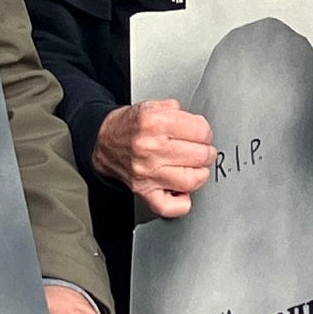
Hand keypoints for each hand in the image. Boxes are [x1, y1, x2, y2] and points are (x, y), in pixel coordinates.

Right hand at [96, 98, 215, 218]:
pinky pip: (170, 207)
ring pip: (191, 180)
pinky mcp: (143, 191)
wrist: (106, 142)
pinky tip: (181, 190)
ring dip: (199, 174)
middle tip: (201, 150)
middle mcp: (149, 149)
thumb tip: (201, 128)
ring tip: (194, 167)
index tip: (201, 134)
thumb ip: (180, 112)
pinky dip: (181, 202)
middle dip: (206, 152)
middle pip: (200, 156)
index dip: (205, 132)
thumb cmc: (132, 126)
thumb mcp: (154, 106)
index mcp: (154, 123)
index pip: (201, 132)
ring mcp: (146, 173)